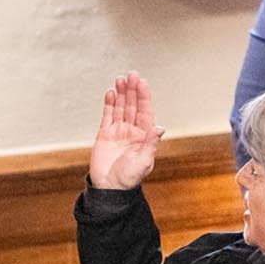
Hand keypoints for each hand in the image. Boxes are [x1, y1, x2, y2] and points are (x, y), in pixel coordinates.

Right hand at [88, 71, 165, 190]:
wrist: (110, 188)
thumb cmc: (129, 178)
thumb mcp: (144, 161)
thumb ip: (151, 143)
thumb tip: (160, 128)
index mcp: (144, 136)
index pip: (144, 111)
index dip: (143, 96)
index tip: (142, 83)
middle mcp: (132, 131)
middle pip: (132, 106)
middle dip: (132, 90)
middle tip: (131, 75)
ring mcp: (118, 131)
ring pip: (120, 107)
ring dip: (121, 94)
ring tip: (120, 79)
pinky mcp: (105, 134)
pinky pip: (107, 115)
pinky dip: (109, 104)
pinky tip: (110, 93)